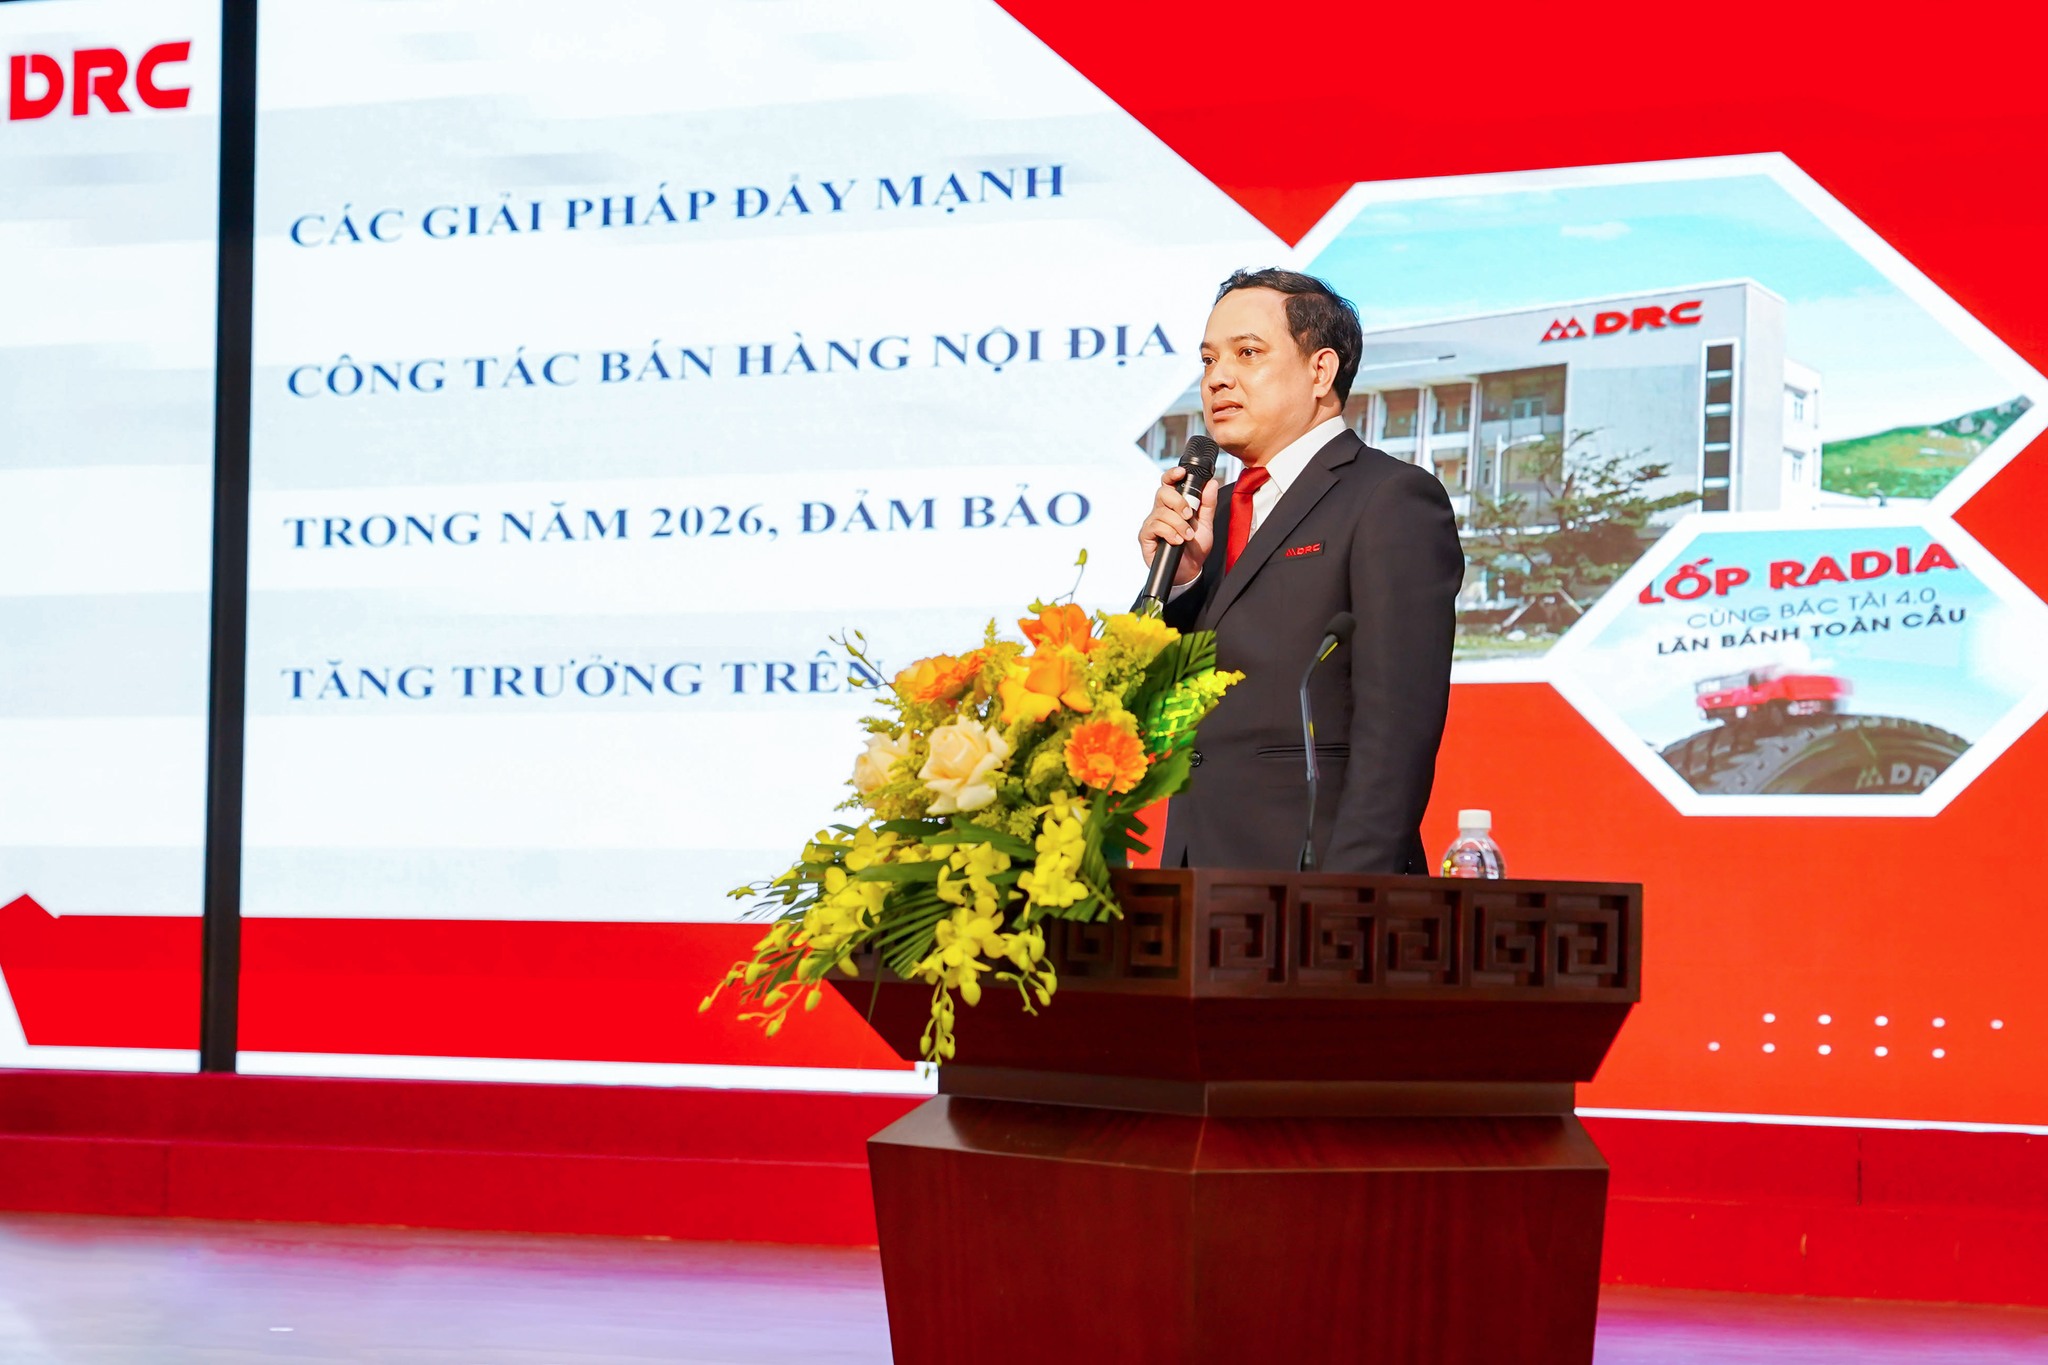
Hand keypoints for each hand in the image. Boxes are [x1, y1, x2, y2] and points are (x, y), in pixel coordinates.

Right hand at [1137, 465, 1219, 586]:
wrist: (1189, 570)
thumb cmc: (1195, 547)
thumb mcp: (1206, 524)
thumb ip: (1208, 504)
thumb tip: (1211, 483)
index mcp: (1173, 504)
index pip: (1168, 483)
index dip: (1172, 474)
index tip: (1182, 473)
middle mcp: (1160, 510)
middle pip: (1162, 493)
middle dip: (1179, 502)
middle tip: (1189, 515)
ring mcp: (1152, 523)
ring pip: (1162, 512)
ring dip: (1179, 524)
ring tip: (1187, 536)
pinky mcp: (1145, 536)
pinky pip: (1156, 527)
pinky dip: (1170, 533)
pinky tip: (1177, 541)